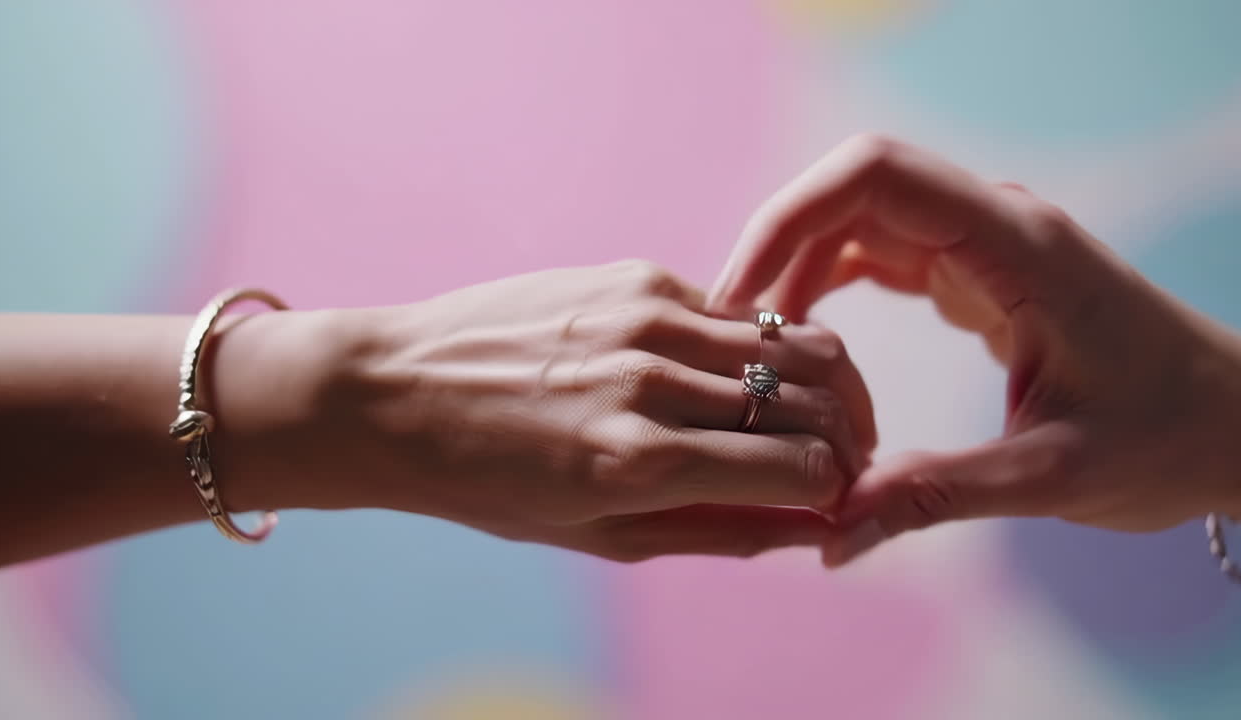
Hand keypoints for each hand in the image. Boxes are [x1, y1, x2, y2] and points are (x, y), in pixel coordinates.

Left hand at [255, 261, 874, 561]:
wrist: (390, 392)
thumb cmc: (485, 481)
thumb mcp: (598, 535)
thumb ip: (716, 530)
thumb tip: (810, 526)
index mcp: (639, 463)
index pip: (802, 467)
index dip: (840, 486)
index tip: (838, 494)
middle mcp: (650, 381)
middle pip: (812, 398)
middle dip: (851, 432)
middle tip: (847, 452)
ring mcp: (642, 317)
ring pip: (789, 341)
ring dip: (821, 382)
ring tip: (813, 411)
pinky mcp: (631, 275)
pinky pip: (730, 311)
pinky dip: (753, 345)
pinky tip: (731, 371)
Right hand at [709, 135, 1240, 565]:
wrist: (1238, 427)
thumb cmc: (1169, 438)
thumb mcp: (1051, 476)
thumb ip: (934, 497)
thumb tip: (830, 535)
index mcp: (1015, 244)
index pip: (874, 175)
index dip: (788, 218)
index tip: (740, 297)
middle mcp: (993, 226)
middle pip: (852, 189)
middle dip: (777, 247)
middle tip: (730, 331)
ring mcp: (983, 246)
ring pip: (858, 220)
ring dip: (797, 269)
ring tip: (756, 345)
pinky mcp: (976, 276)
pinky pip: (880, 256)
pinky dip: (827, 287)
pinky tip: (800, 341)